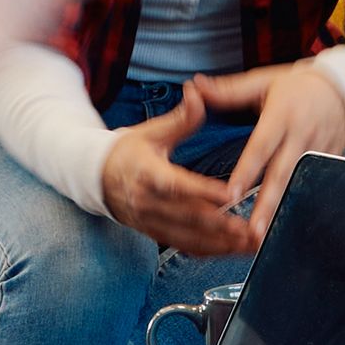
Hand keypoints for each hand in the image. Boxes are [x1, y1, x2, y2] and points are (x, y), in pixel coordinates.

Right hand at [95, 119, 255, 257]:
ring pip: (188, 238)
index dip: (203, 192)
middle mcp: (146, 202)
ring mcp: (150, 222)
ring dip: (221, 245)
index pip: (176, 185)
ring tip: (249, 245)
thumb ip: (180, 118)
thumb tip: (197, 93)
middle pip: (187, 217)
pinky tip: (232, 251)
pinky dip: (209, 252)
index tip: (230, 194)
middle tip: (249, 228)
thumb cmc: (127, 151)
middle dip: (221, 226)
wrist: (95, 177)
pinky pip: (184, 247)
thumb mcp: (151, 131)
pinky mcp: (154, 234)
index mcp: (145, 173)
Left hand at [178, 57, 344, 235]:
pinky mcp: (330, 163)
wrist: (341, 89)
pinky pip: (313, 188)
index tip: (230, 194)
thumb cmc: (296, 87)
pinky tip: (285, 227)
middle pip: (282, 175)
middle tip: (252, 231)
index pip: (261, 147)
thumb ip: (227, 91)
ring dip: (282, 212)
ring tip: (265, 237)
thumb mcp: (262, 82)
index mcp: (282, 115)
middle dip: (267, 205)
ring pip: (299, 187)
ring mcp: (319, 151)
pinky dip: (300, 207)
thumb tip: (195, 87)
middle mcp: (302, 136)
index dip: (247, 172)